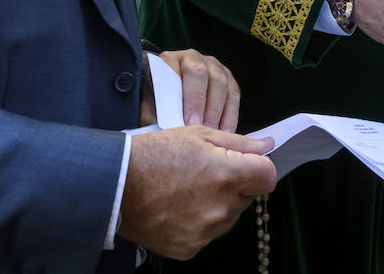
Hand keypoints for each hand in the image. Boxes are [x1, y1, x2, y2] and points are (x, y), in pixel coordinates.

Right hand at [118, 126, 276, 259]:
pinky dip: (199, 223)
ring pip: (229, 217)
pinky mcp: (190, 248)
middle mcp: (220, 208)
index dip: (258, 168)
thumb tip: (267, 145)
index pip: (268, 177)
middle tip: (206, 173)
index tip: (246, 165)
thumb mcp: (198, 134)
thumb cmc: (154, 154)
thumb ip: (239, 142)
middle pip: (247, 197)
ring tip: (189, 190)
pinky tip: (179, 208)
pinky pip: (208, 234)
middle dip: (235, 185)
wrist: (115, 184)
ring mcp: (205, 232)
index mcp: (226, 175)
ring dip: (219, 205)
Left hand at [157, 48, 240, 131]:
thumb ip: (155, 115)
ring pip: (220, 82)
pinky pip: (233, 94)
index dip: (182, 97)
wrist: (169, 93)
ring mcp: (213, 65)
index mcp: (169, 60)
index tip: (187, 122)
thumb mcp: (151, 106)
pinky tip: (225, 131)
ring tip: (211, 131)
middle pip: (201, 73)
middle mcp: (192, 58)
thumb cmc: (159, 102)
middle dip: (201, 103)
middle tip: (199, 127)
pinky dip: (230, 114)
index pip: (177, 72)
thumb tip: (167, 129)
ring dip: (216, 110)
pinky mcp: (228, 78)